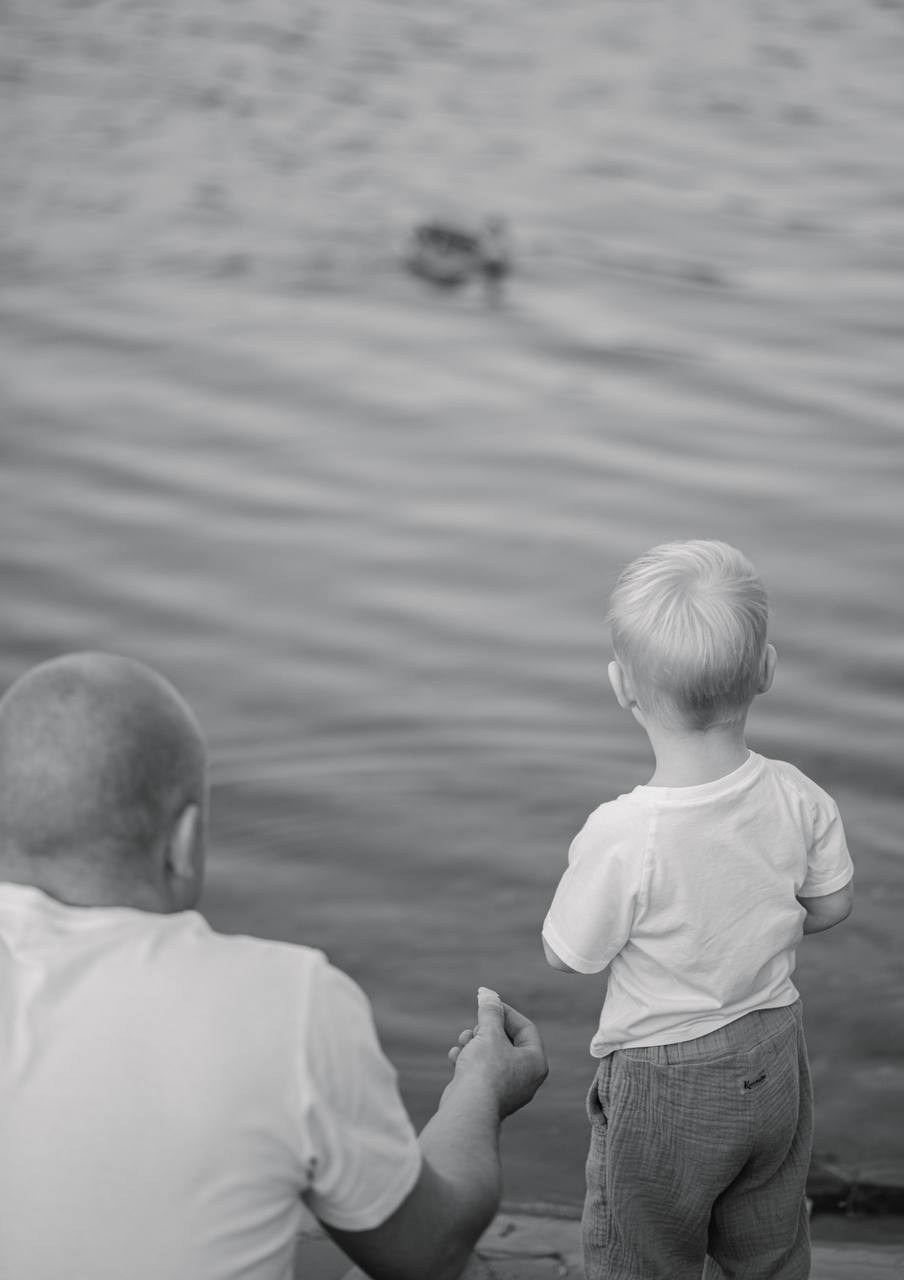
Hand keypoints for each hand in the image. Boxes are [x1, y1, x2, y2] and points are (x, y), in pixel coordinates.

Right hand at [445, 987, 547, 1118]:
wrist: (467, 1109)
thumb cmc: (484, 1070)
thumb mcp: (489, 1033)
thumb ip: (490, 1012)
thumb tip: (488, 994)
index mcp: (535, 1062)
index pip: (526, 1028)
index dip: (506, 1012)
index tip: (488, 1003)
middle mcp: (525, 1078)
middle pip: (508, 1041)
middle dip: (487, 1029)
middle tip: (476, 1027)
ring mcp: (506, 1090)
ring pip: (491, 1055)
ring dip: (475, 1042)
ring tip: (464, 1040)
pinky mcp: (487, 1097)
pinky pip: (480, 1071)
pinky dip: (468, 1060)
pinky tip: (456, 1056)